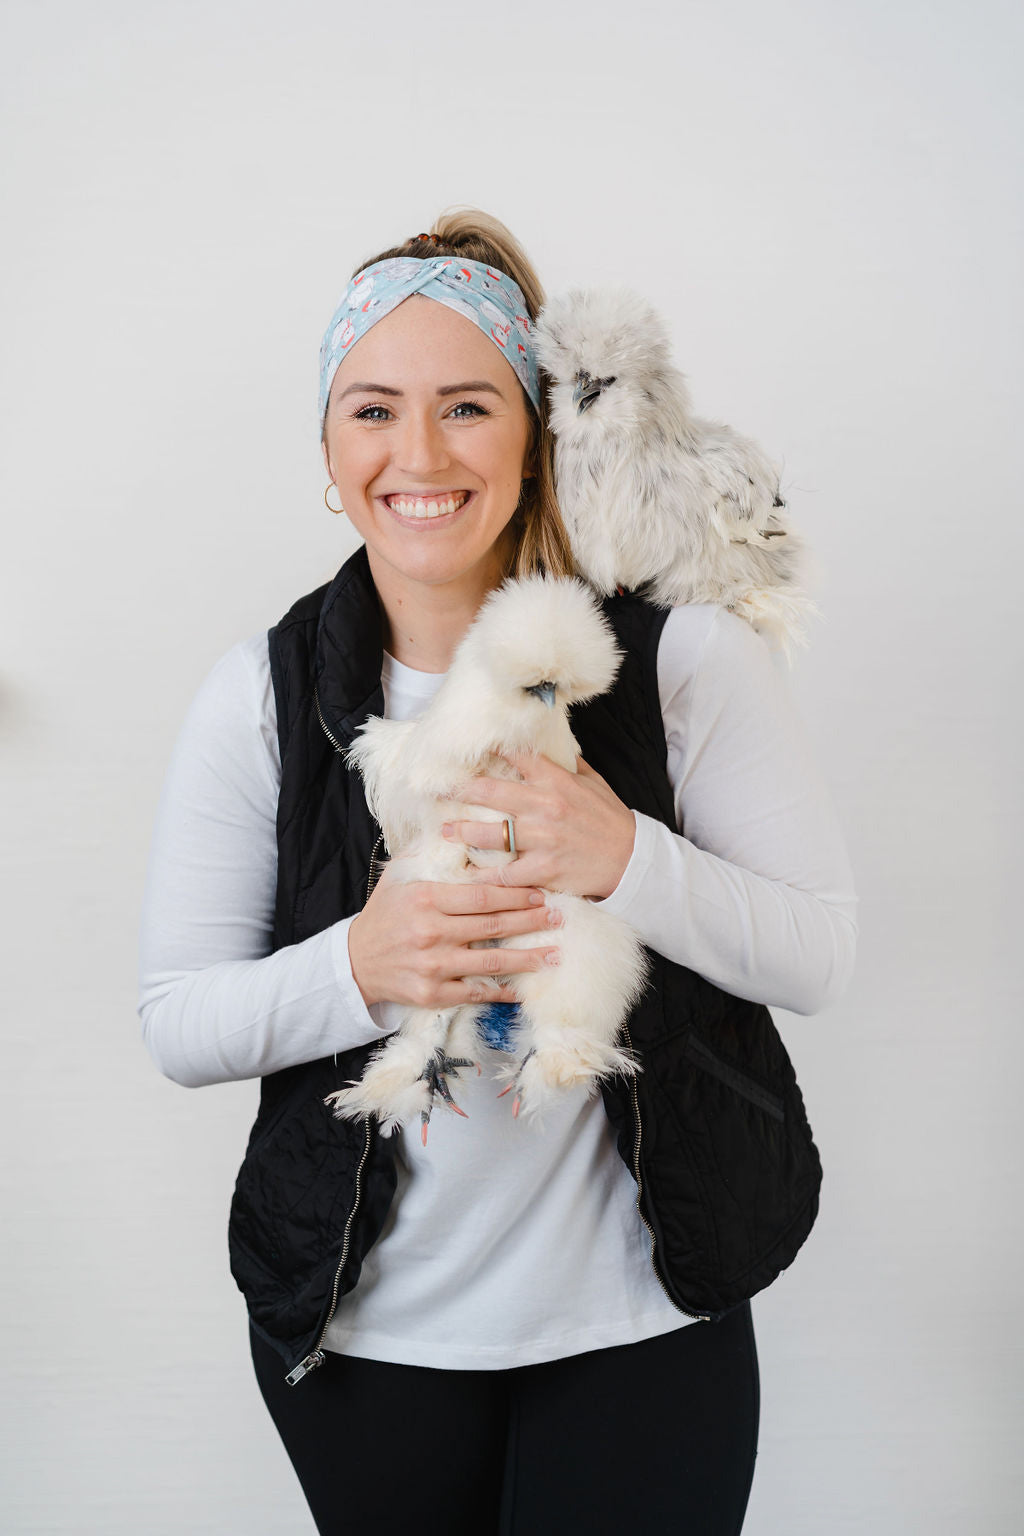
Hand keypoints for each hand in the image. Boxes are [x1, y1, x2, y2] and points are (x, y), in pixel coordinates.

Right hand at [347, 862, 565, 1009]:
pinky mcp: (431, 994)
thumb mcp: (398, 877)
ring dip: (527, 958)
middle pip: (493, 925)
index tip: (541, 892)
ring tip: (555, 953)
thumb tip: (459, 826)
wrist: (354, 962)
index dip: (516, 894)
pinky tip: (523, 987)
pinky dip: (501, 991)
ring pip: (491, 961)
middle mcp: (430, 932)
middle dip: (531, 921)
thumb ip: (429, 855)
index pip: (482, 894)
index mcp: (426, 899)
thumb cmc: (384, 915)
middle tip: (559, 916)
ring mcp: (432, 965)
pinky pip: (474, 992)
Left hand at [442, 752, 636, 900]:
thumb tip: (550, 743)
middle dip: (460, 789)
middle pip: (491, 792)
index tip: (467, 748)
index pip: (516, 756)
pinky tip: (468, 873)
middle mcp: (545, 807)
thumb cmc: (611, 820)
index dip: (489, 749)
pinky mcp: (543, 869)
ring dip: (464, 833)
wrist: (632, 860)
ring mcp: (542, 840)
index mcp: (556, 781)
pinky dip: (485, 876)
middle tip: (437, 788)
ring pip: (491, 835)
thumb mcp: (594, 784)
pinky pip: (505, 874)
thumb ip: (568, 764)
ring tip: (447, 831)